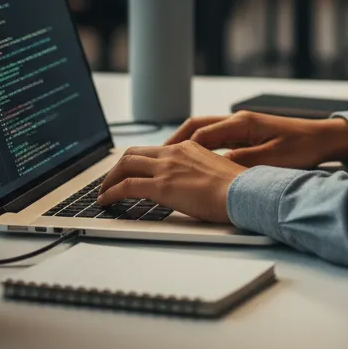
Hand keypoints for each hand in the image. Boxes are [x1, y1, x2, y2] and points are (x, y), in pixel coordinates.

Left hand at [96, 142, 246, 222]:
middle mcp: (175, 152)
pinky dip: (111, 193)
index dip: (136, 161)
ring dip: (110, 179)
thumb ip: (198, 172)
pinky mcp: (162, 186)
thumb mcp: (215, 171)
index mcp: (188, 146)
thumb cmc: (237, 187)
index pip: (153, 150)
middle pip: (134, 153)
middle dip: (117, 167)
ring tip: (103, 193)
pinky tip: (106, 202)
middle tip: (110, 182)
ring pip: (125, 165)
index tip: (129, 172)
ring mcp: (167, 167)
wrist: (244, 192)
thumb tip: (191, 184)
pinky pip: (126, 186)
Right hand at [165, 111, 347, 168]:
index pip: (201, 135)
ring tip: (167, 161)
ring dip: (185, 144)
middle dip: (174, 141)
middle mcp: (239, 120)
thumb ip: (242, 163)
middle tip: (155, 157)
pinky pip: (217, 138)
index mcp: (243, 123)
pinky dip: (201, 147)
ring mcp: (243, 126)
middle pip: (196, 127)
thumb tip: (215, 169)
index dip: (180, 149)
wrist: (325, 138)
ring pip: (204, 131)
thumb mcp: (272, 160)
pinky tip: (195, 163)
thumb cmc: (303, 147)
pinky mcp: (249, 134)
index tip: (163, 163)